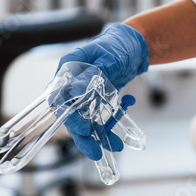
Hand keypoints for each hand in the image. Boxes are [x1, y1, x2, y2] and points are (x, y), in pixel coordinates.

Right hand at [57, 24, 148, 159]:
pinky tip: (116, 142)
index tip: (83, 128)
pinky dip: (106, 130)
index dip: (69, 116)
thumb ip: (92, 76)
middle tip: (95, 150)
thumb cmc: (119, 45)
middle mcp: (73, 83)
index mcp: (69, 68)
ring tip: (112, 148)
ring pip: (84, 120)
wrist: (135, 45)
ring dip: (96, 136)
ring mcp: (84, 93)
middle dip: (82, 134)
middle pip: (71, 113)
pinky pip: (97, 118)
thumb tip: (75, 92)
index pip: (60, 97)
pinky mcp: (96, 99)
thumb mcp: (107, 59)